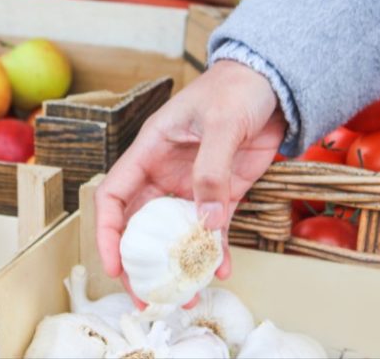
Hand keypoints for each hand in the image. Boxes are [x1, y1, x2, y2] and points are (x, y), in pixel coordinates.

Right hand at [95, 60, 285, 306]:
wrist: (271, 84)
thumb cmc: (235, 89)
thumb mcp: (221, 124)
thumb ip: (211, 171)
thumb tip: (204, 223)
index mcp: (149, 152)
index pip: (114, 195)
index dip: (107, 231)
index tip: (114, 264)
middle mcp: (165, 174)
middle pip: (140, 225)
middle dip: (140, 263)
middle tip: (150, 295)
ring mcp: (193, 186)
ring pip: (176, 234)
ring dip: (179, 265)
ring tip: (187, 295)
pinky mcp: (223, 193)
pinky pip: (213, 229)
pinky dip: (215, 252)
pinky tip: (221, 270)